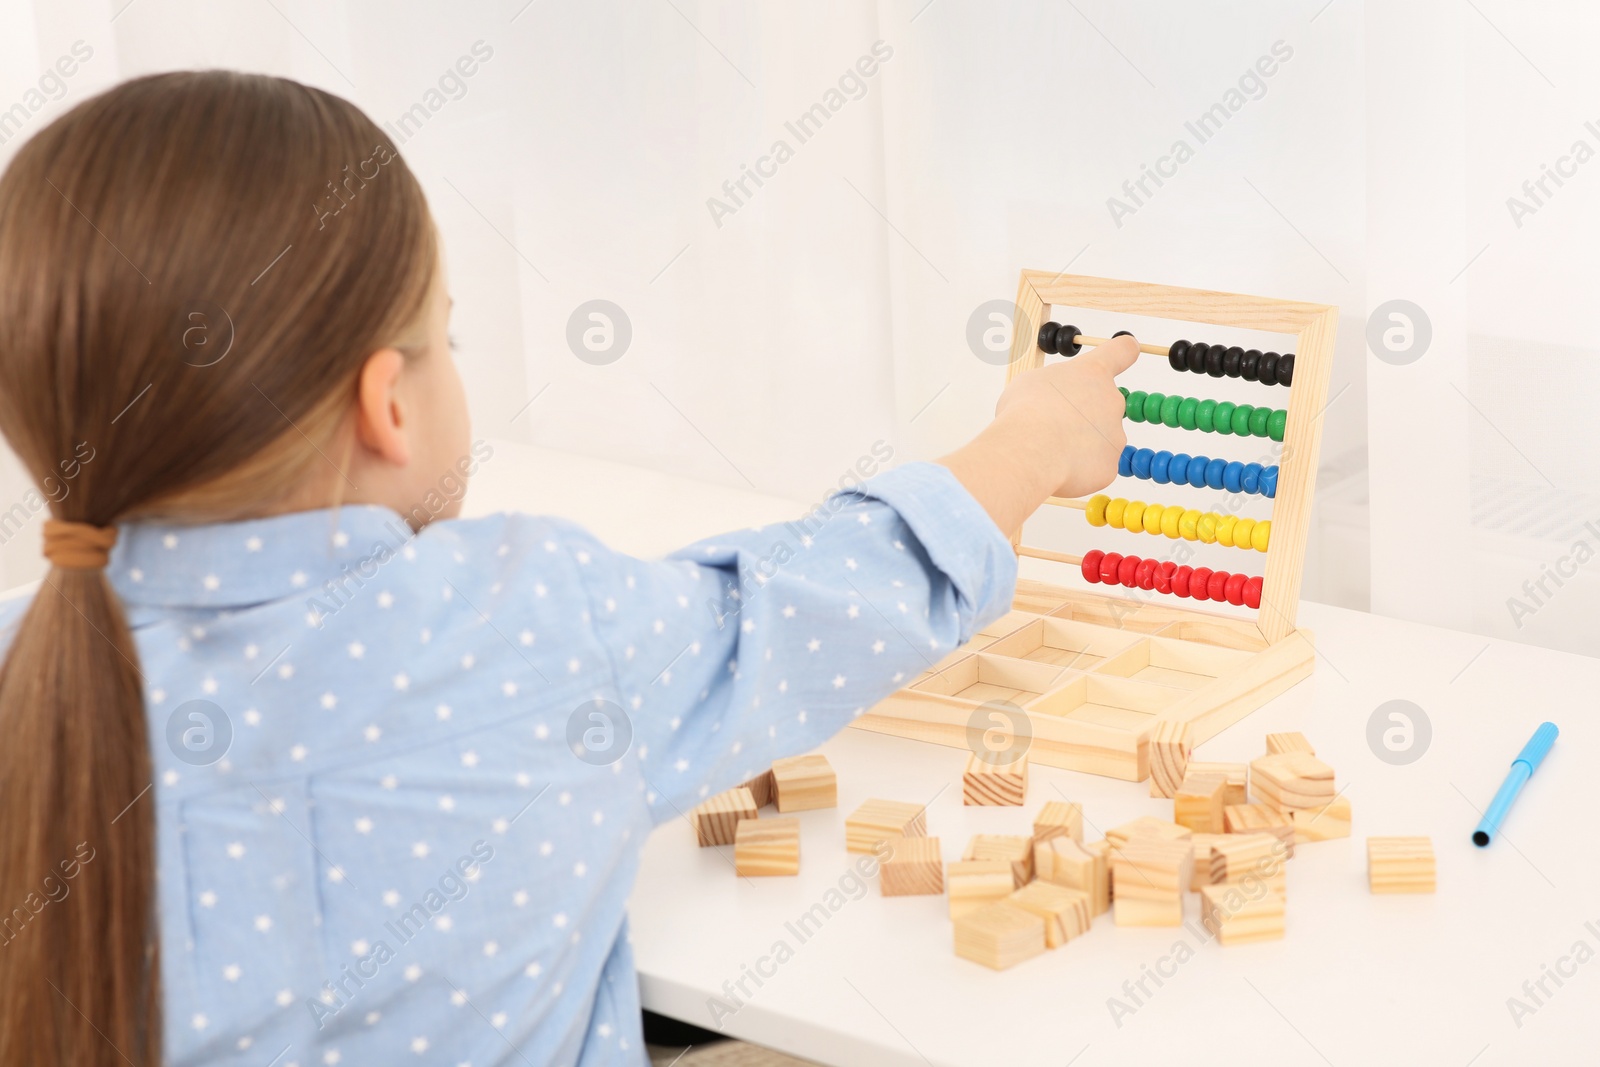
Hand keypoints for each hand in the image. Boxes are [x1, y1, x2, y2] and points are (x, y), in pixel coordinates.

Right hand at [938, 335, 1139, 536]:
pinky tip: (1055, 469)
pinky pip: (1092, 469)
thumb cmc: (1025, 409)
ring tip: (1048, 451)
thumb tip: (1053, 402)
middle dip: (1083, 416)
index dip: (1122, 351)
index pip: (1121, 351)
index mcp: (1093, 372)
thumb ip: (1053, 388)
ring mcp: (1116, 436)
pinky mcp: (1110, 467)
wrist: (1030, 451)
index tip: (1125, 351)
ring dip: (1077, 446)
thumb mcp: (1030, 383)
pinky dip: (1076, 471)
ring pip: (1098, 441)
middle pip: (1104, 406)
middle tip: (1052, 426)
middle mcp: (1112, 401)